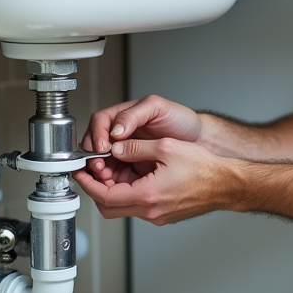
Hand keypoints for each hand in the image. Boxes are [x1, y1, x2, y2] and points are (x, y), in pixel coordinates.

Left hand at [73, 136, 235, 223]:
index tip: (81, 172)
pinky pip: (138, 207)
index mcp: (147, 195)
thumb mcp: (166, 148)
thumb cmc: (204, 168)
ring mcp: (157, 216)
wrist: (227, 184)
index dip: (88, 184)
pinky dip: (129, 193)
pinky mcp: (164, 215)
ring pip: (123, 208)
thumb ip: (135, 147)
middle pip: (109, 207)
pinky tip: (136, 176)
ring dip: (114, 191)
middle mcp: (150, 211)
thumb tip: (116, 148)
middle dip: (97, 189)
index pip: (104, 196)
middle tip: (94, 172)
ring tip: (116, 170)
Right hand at [81, 95, 202, 180]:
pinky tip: (116, 183)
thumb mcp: (158, 108)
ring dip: (100, 171)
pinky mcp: (131, 168)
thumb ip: (133, 116)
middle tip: (100, 165)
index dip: (96, 135)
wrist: (199, 139)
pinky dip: (112, 181)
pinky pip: (115, 175)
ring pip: (102, 162)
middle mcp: (120, 134)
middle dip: (93, 156)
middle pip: (94, 144)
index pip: (99, 123)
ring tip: (106, 176)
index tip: (102, 147)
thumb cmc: (181, 120)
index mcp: (123, 116)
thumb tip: (114, 130)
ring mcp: (125, 152)